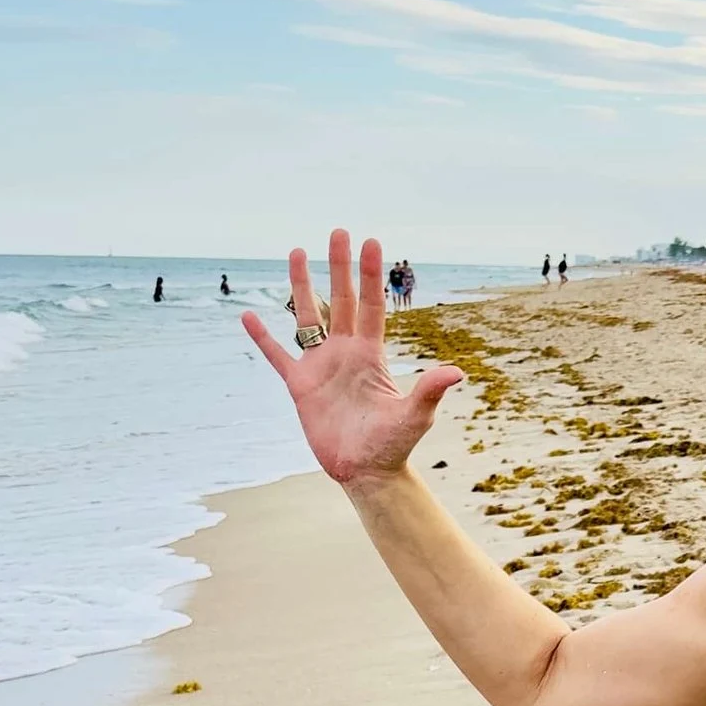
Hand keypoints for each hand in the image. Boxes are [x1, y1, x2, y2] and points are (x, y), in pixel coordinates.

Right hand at [242, 229, 461, 489]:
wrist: (366, 473)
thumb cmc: (393, 446)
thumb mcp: (414, 417)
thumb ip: (429, 391)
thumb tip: (456, 373)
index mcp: (371, 354)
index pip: (370, 306)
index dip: (369, 275)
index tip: (370, 242)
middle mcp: (345, 353)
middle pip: (340, 300)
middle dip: (339, 266)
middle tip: (337, 232)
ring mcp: (321, 367)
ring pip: (308, 318)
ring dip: (301, 286)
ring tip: (297, 252)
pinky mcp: (299, 386)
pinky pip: (277, 356)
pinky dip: (263, 338)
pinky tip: (249, 316)